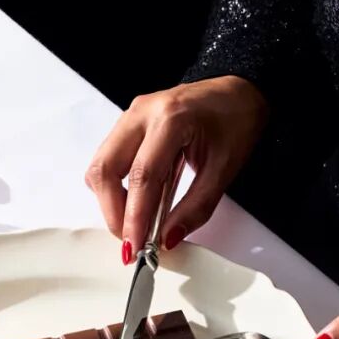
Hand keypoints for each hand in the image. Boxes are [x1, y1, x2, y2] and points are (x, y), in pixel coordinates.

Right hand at [86, 76, 267, 260]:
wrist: (237, 91)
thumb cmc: (235, 121)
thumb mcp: (224, 170)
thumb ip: (196, 208)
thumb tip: (168, 239)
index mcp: (171, 118)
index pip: (142, 176)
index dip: (134, 217)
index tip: (135, 248)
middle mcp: (142, 113)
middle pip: (106, 169)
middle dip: (113, 212)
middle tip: (131, 240)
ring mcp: (131, 117)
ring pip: (100, 166)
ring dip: (110, 202)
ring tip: (134, 225)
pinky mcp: (127, 126)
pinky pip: (108, 161)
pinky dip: (115, 189)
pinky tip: (135, 203)